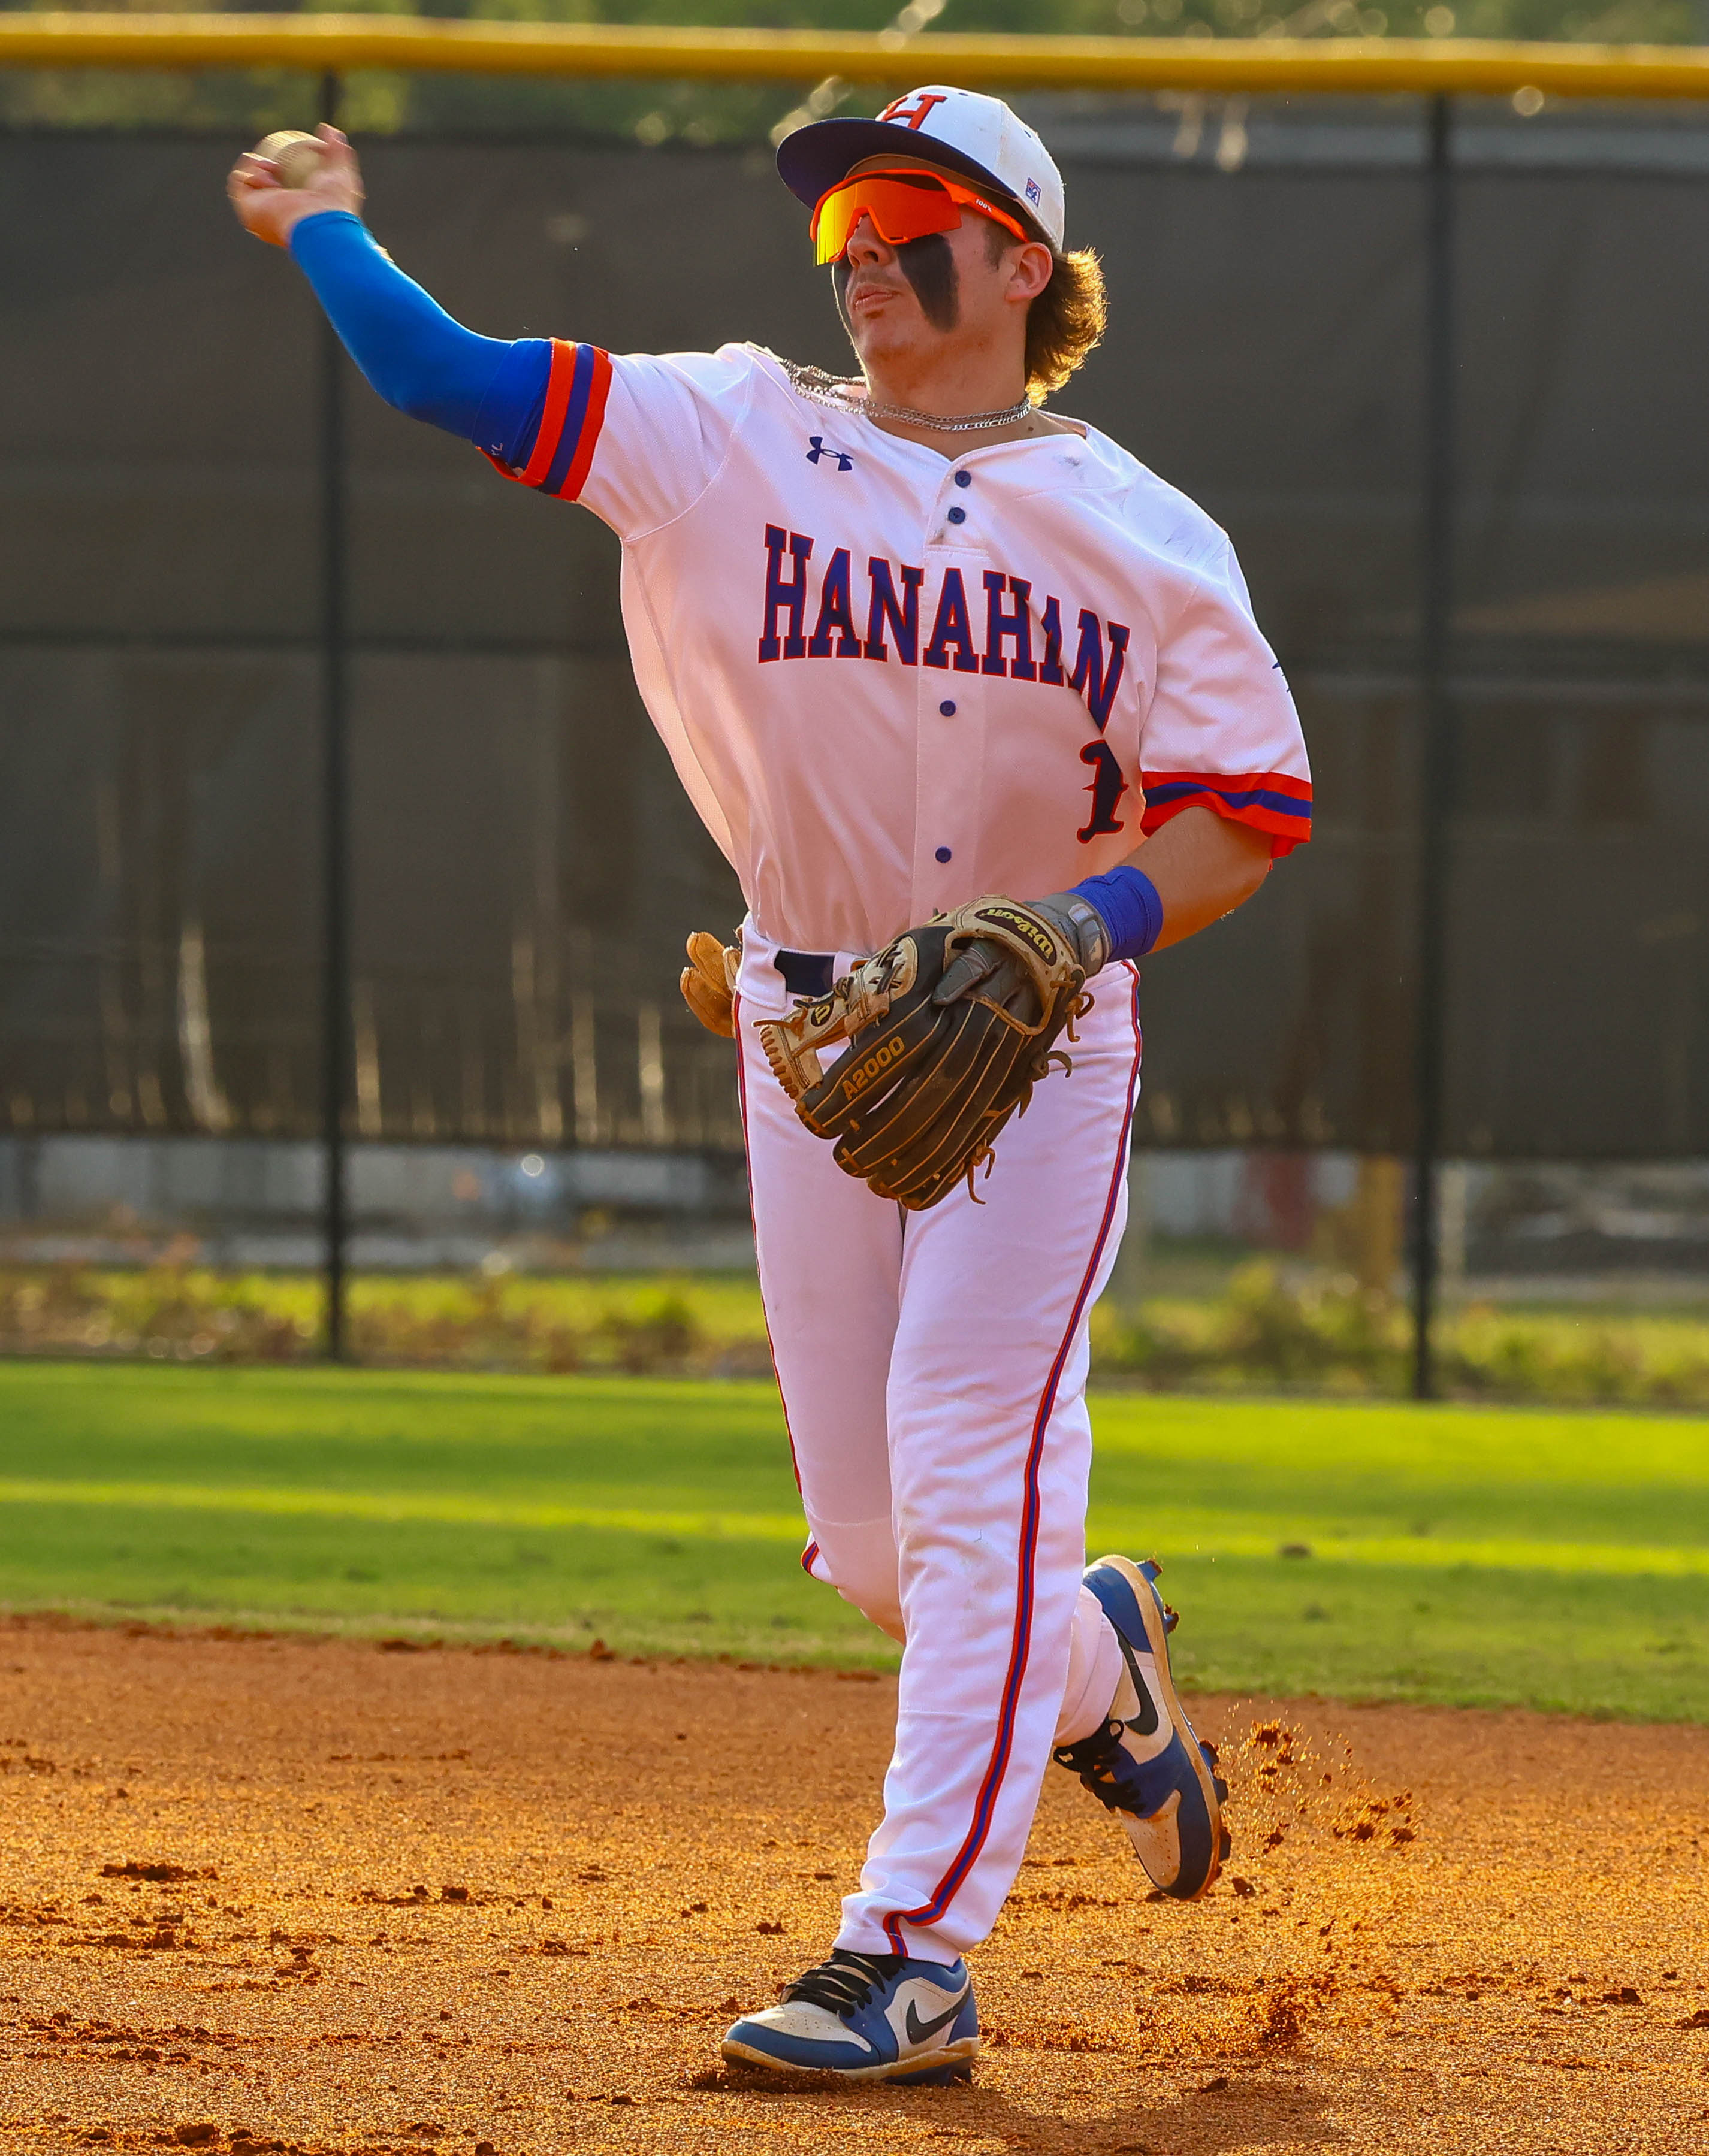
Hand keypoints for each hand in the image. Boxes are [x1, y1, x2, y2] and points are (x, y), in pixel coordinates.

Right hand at [226, 124, 363, 249]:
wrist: (321, 221)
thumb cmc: (334, 204)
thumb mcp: (341, 172)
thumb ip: (335, 150)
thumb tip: (327, 128)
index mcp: (297, 212)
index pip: (283, 189)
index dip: (280, 170)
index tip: (286, 158)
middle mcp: (277, 217)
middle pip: (262, 187)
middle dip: (264, 169)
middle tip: (274, 164)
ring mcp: (261, 215)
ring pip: (247, 184)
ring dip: (254, 168)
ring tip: (270, 167)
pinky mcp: (249, 211)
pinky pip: (238, 184)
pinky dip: (247, 171)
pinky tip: (263, 169)